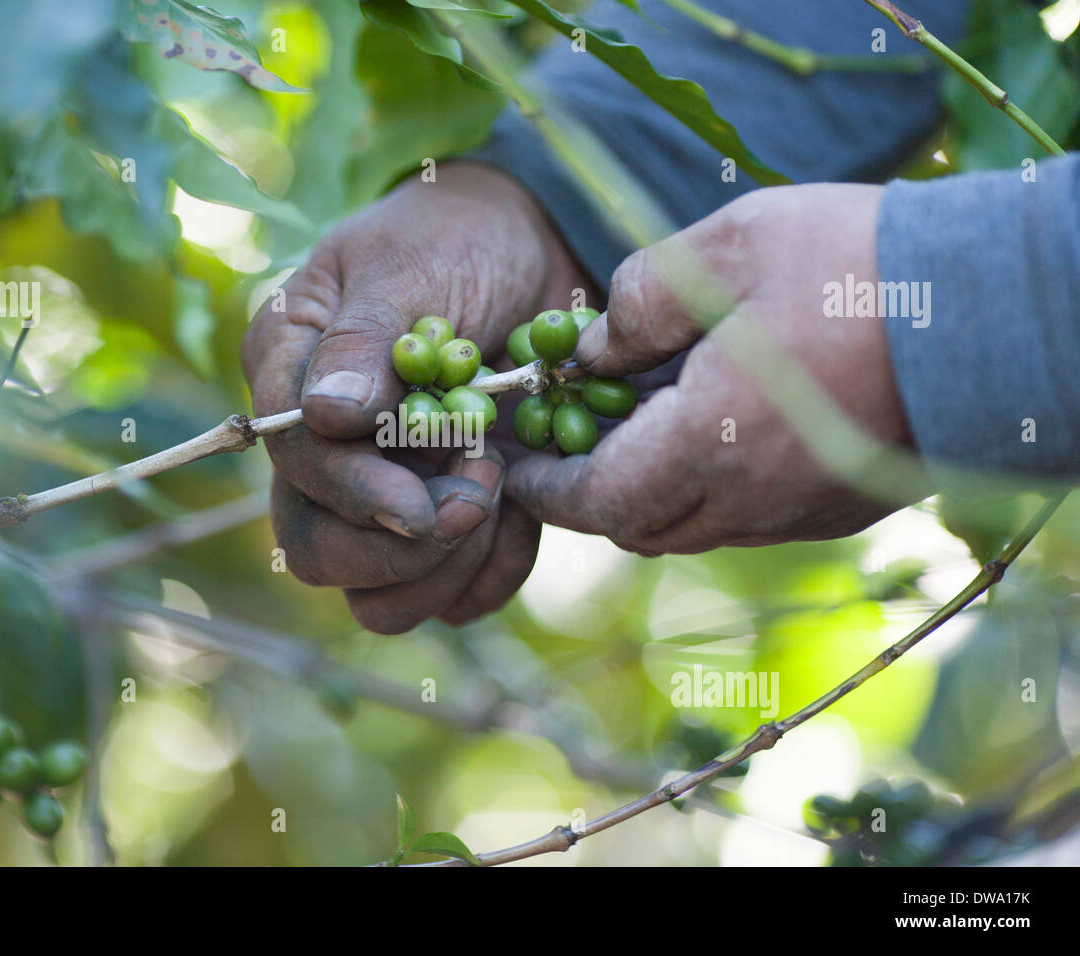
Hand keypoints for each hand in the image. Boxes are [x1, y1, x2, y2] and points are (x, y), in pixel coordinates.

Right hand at [241, 162, 589, 631]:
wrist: (538, 251)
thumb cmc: (461, 239)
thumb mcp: (411, 265)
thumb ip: (367, 337)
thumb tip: (326, 417)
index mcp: (289, 373)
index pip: (297, 464)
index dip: (357, 495)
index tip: (425, 506)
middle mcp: (322, 450)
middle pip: (318, 551)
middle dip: (403, 547)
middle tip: (480, 494)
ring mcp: (379, 495)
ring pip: (375, 598)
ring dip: (444, 573)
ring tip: (502, 495)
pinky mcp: (440, 527)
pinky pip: (449, 599)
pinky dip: (489, 574)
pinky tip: (522, 515)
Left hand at [507, 184, 921, 553]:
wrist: (992, 309)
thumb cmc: (851, 267)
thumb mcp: (724, 251)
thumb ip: (638, 305)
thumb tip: (591, 352)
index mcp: (706, 446)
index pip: (596, 501)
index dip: (546, 492)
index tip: (517, 471)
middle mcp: (748, 501)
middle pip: (638, 527)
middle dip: (591, 495)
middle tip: (570, 443)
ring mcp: (798, 514)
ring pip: (694, 527)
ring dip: (652, 492)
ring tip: (642, 428)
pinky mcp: (839, 509)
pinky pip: (749, 520)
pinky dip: (711, 490)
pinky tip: (719, 430)